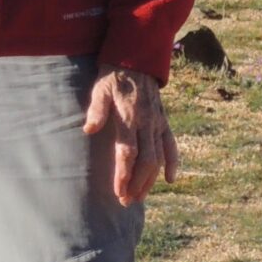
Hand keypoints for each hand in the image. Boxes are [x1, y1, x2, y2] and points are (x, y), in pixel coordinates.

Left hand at [83, 66, 178, 205]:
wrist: (136, 60)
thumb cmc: (112, 77)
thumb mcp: (100, 89)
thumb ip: (96, 109)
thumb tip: (88, 129)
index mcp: (129, 117)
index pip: (128, 152)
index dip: (124, 173)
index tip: (118, 191)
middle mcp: (147, 123)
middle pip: (146, 161)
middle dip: (137, 184)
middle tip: (126, 201)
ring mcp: (158, 123)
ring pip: (159, 158)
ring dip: (150, 180)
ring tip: (139, 197)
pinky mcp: (164, 122)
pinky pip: (172, 145)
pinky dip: (173, 163)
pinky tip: (169, 180)